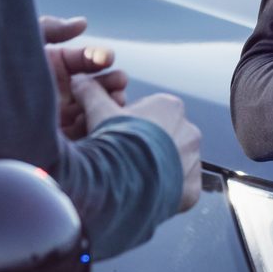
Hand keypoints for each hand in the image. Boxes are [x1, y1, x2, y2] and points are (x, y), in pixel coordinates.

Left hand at [42, 15, 128, 138]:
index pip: (82, 60)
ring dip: (107, 105)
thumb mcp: (21, 40)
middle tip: (121, 82)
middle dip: (109, 82)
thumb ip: (51, 28)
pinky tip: (103, 126)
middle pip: (91, 86)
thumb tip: (83, 23)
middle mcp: (56, 92)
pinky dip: (94, 131)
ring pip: (90, 111)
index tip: (108, 58)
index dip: (97, 58)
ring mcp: (55, 119)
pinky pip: (78, 138)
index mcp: (52, 66)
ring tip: (119, 101)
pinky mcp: (51, 144)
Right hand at [73, 78, 203, 212]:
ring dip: (159, 168)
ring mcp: (193, 160)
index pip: (152, 112)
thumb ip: (92, 93)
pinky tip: (148, 191)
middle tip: (125, 158)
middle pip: (166, 137)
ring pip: (175, 162)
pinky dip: (168, 190)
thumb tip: (79, 80)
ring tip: (135, 177)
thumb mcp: (99, 112)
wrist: (122, 183)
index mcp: (170, 107)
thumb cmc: (114, 144)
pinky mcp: (192, 187)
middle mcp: (188, 131)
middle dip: (148, 147)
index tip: (119, 136)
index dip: (132, 124)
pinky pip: (182, 187)